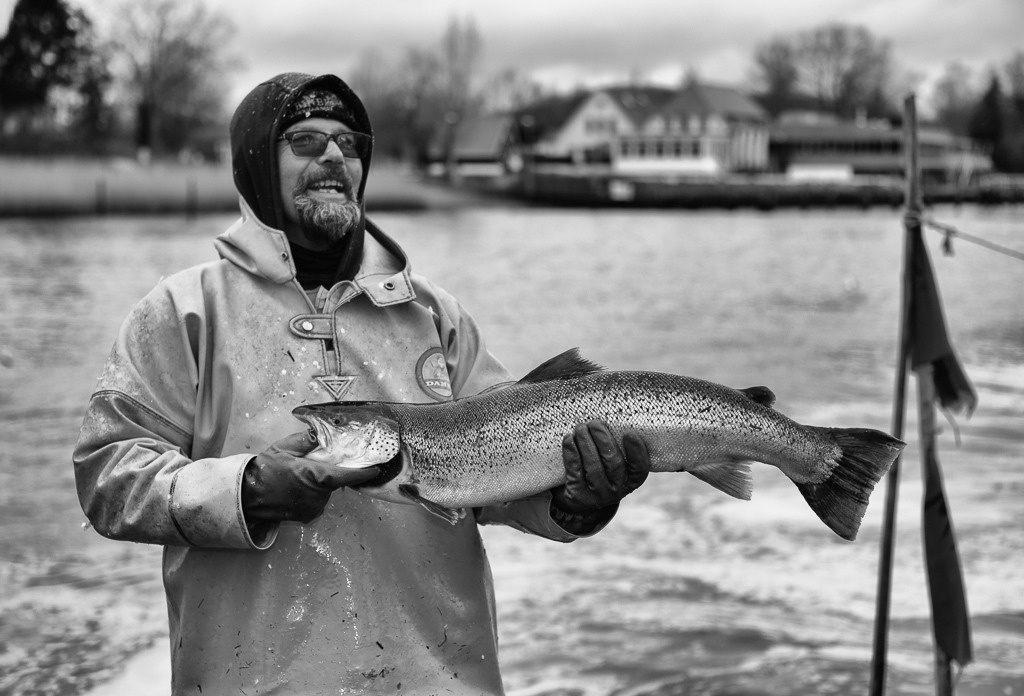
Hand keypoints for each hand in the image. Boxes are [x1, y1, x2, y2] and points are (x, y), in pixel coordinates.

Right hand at [241, 431, 378, 530]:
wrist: (247, 497)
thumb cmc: (264, 471)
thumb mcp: (283, 449)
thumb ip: (305, 441)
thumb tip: (318, 434)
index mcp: (315, 476)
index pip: (346, 475)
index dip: (363, 473)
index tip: (375, 468)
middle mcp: (318, 495)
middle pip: (335, 482)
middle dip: (330, 473)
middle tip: (313, 465)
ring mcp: (313, 508)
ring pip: (326, 492)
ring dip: (320, 485)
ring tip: (299, 478)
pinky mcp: (307, 517)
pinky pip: (318, 502)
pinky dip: (313, 495)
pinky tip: (297, 490)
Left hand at [551, 420, 649, 531]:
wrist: (578, 497)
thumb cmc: (600, 468)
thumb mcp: (614, 462)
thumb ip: (618, 446)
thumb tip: (614, 418)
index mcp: (631, 480)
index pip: (640, 468)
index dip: (637, 451)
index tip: (630, 433)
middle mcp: (617, 490)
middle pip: (613, 463)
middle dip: (603, 439)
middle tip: (595, 423)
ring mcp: (597, 495)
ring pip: (593, 466)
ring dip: (585, 442)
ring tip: (581, 427)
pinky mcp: (578, 496)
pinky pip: (575, 470)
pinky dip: (571, 452)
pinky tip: (568, 439)